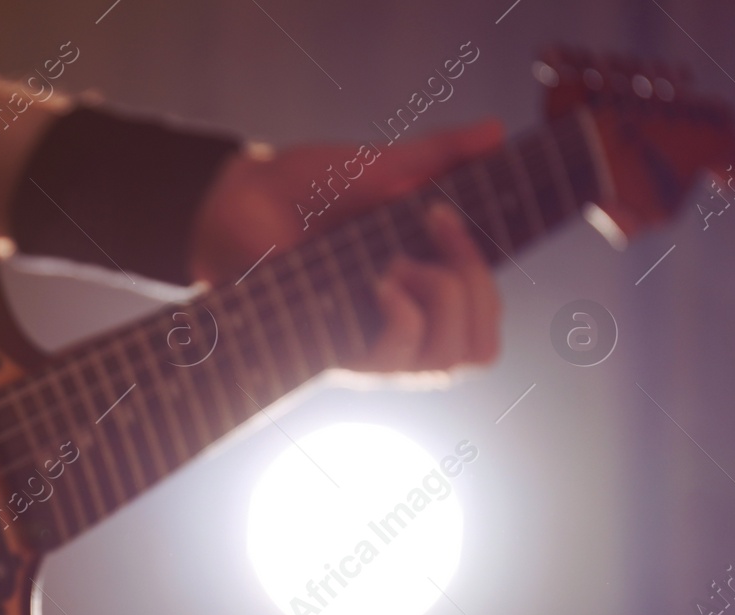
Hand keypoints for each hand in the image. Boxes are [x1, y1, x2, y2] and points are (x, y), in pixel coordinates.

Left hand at [188, 119, 504, 375]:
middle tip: (436, 229)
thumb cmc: (301, 190)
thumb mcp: (382, 165)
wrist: (236, 199)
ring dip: (442, 300)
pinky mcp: (331, 353)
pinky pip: (394, 362)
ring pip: (446, 362)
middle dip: (475, 284)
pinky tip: (382, 281)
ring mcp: (366, 346)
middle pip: (478, 349)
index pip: (484, 318)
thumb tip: (498, 131)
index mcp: (419, 291)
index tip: (450, 215)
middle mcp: (398, 328)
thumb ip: (441, 155)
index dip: (485, 275)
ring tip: (398, 261)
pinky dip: (403, 318)